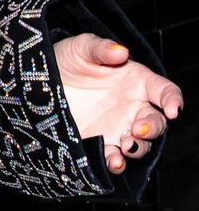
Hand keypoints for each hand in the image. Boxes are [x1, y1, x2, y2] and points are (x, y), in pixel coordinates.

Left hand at [54, 34, 182, 174]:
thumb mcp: (80, 47)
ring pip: (140, 144)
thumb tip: (121, 51)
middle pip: (156, 122)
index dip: (172, 100)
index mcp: (136, 81)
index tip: (173, 109)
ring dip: (138, 148)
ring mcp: (117, 127)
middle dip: (153, 128)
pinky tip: (112, 161)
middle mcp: (131, 107)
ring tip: (126, 146)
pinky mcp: (99, 142)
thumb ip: (101, 48)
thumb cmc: (66, 59)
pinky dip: (117, 163)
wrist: (38, 82)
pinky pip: (115, 157)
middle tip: (139, 129)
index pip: (164, 91)